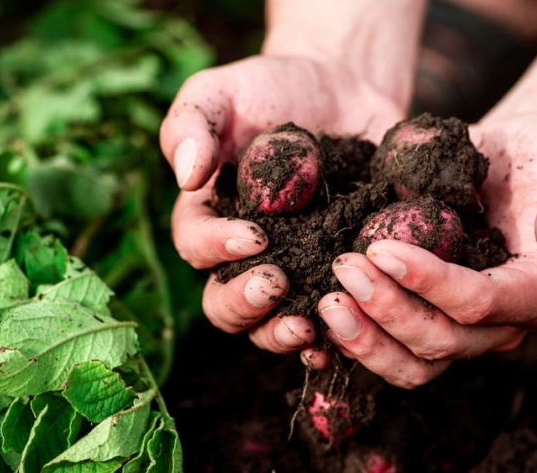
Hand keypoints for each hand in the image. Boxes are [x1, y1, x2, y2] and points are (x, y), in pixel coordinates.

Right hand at [161, 54, 405, 355]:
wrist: (339, 90)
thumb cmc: (268, 89)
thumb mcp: (220, 93)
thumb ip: (193, 126)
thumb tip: (187, 176)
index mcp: (207, 217)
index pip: (196, 246)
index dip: (218, 248)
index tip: (254, 235)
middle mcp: (242, 257)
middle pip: (224, 304)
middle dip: (245, 303)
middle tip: (276, 283)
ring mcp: (290, 272)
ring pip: (269, 327)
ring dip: (283, 334)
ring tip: (309, 326)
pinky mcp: (333, 278)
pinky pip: (327, 322)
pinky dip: (334, 338)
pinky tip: (349, 336)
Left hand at [316, 113, 536, 388]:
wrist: (520, 160)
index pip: (481, 302)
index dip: (431, 283)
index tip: (382, 248)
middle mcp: (502, 322)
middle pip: (441, 341)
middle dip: (387, 310)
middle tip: (343, 268)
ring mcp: (463, 327)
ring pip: (414, 362)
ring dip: (366, 338)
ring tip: (325, 301)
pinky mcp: (431, 317)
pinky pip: (393, 348)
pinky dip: (357, 340)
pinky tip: (320, 315)